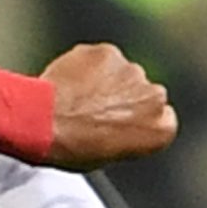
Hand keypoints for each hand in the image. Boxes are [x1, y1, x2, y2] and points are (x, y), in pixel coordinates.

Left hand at [36, 44, 176, 168]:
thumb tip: (118, 122)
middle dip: (125, 97)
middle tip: (96, 110)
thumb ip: (127, 133)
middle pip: (143, 92)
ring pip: (122, 72)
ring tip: (78, 98)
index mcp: (161, 128)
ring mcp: (132, 70)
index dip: (136, 120)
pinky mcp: (108, 52)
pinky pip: (101, 58)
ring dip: (106, 80)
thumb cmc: (72, 148)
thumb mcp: (110, 155)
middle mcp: (155, 96)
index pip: (159, 119)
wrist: (44, 123)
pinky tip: (70, 81)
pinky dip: (87, 66)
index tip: (120, 124)